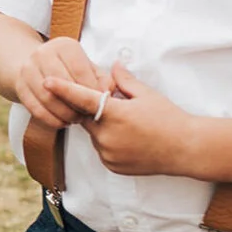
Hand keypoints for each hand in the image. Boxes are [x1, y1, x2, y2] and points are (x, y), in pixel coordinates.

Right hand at [13, 36, 106, 129]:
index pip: (80, 70)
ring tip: (77, 119)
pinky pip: (36, 108)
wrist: (33, 64)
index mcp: (64, 45)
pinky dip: (52, 120)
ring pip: (49, 98)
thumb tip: (108, 92)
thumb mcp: (87, 67)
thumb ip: (101, 79)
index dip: (91, 90)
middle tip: (88, 114)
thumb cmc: (67, 68)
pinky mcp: (20, 86)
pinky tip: (62, 122)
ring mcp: (28, 69)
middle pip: (63, 84)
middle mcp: (43, 53)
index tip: (99, 103)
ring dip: (65, 114)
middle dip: (78, 104)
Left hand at [44, 64, 198, 175]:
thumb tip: (113, 65)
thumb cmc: (168, 119)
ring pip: (94, 135)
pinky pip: (102, 150)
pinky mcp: (112, 166)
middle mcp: (107, 136)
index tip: (46, 82)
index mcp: (115, 114)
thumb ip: (124, 81)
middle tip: (114, 105)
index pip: (82, 99)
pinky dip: (108, 142)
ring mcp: (109, 154)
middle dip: (93, 111)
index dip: (63, 90)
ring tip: (129, 126)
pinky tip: (129, 139)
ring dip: (102, 127)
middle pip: (86, 118)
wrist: (185, 149)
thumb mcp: (147, 94)